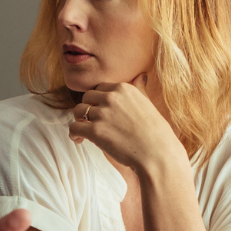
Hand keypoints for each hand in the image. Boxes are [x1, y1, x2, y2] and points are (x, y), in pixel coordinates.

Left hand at [68, 80, 184, 175]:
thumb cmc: (156, 132)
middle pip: (87, 97)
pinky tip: (79, 139)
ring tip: (84, 130)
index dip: (99, 100)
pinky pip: (74, 127)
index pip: (101, 88)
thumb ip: (139, 90)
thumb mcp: (148, 104)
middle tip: (91, 121)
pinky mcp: (95, 131)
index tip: (101, 110)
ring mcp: (102, 113)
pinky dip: (74, 134)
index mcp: (124, 88)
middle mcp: (111, 97)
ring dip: (79, 120)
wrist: (157, 153)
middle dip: (88, 108)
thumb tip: (141, 76)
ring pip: (78, 110)